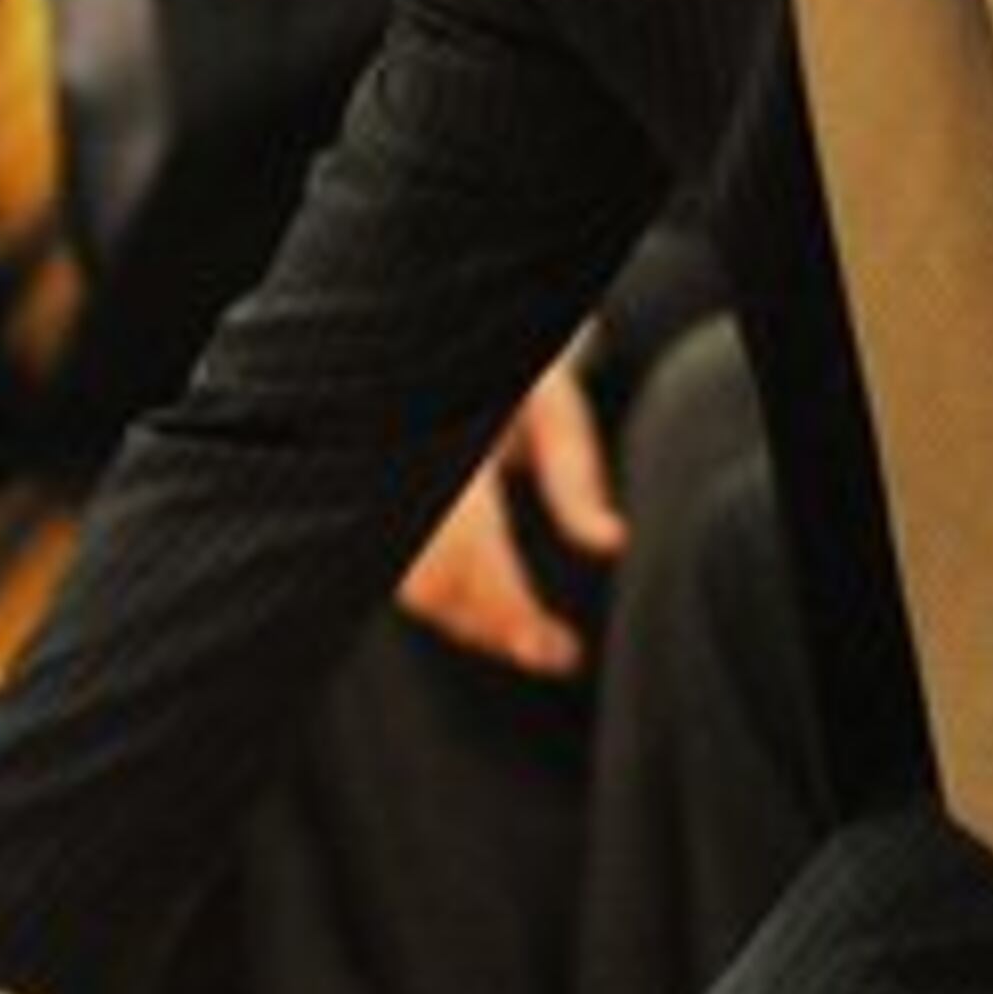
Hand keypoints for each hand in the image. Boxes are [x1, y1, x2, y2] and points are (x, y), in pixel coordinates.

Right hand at [396, 348, 630, 676]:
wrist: (434, 342)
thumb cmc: (507, 367)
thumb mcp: (553, 403)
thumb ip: (576, 475)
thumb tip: (610, 544)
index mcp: (447, 442)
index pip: (473, 546)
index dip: (511, 609)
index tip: (557, 650)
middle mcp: (404, 472)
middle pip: (433, 585)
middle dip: (493, 628)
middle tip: (553, 651)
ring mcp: (384, 494)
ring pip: (414, 589)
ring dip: (473, 623)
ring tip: (537, 635)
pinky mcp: (382, 512)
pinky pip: (406, 575)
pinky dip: (452, 603)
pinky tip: (499, 613)